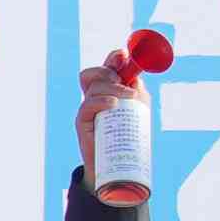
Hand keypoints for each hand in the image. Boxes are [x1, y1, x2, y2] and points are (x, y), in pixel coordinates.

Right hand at [71, 58, 139, 204]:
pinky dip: (102, 101)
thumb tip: (136, 76)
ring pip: (93, 86)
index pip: (105, 68)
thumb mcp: (138, 108)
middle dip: (109, 71)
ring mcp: (87, 109)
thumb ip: (137, 90)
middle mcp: (94, 97)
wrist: (116, 165)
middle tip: (125, 81)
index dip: (112, 58)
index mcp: (107, 91)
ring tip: (129, 96)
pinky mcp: (82, 122)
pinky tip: (114, 104)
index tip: (123, 55)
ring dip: (114, 86)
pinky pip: (87, 105)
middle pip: (92, 73)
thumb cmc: (128, 136)